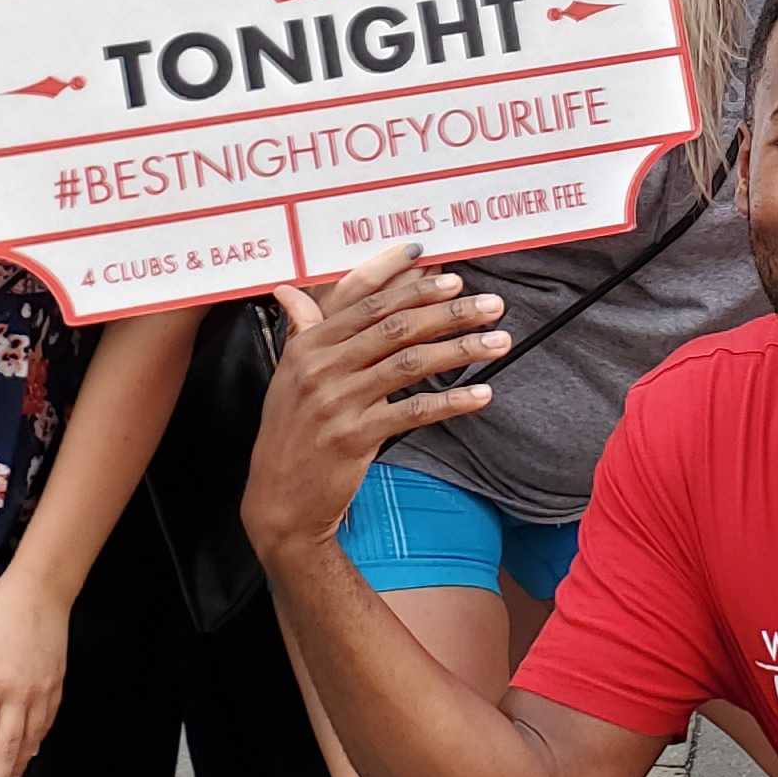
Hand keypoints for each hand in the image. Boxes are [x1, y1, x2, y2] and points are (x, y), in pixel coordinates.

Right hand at [241, 249, 510, 554]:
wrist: (278, 498)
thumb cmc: (290, 432)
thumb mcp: (288, 376)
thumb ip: (300, 330)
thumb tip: (289, 289)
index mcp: (308, 345)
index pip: (368, 302)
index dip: (413, 286)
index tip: (453, 278)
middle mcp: (321, 367)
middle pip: (396, 327)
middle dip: (450, 312)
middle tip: (491, 305)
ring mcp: (337, 401)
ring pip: (410, 363)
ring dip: (461, 350)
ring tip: (499, 341)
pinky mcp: (354, 437)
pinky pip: (413, 411)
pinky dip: (451, 400)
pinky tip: (482, 394)